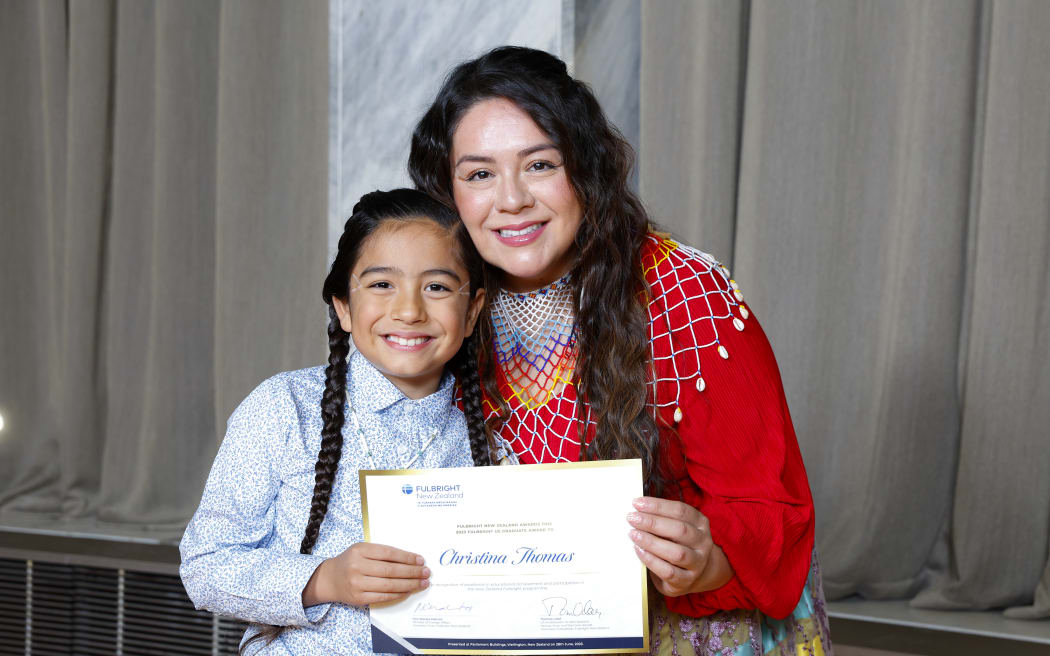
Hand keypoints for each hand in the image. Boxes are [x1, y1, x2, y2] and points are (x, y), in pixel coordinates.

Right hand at [303, 542, 428, 606]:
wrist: (330, 579)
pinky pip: (383, 597)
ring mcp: (357, 583)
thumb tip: (411, 559)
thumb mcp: (362, 550)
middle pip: (391, 570)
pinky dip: (398, 594)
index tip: (420, 560)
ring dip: (409, 584)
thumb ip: (382, 552)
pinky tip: (409, 591)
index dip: (407, 557)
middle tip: (426, 572)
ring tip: (422, 582)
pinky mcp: (358, 598)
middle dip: (412, 572)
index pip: (389, 553)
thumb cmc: (351, 561)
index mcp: (360, 550)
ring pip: (389, 585)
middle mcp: (357, 566)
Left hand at [627, 497, 732, 596]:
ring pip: (677, 553)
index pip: (680, 510)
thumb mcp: (676, 528)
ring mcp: (697, 563)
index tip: (637, 503)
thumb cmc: (678, 544)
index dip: (658, 506)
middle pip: (680, 530)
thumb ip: (661, 518)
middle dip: (653, 523)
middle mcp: (702, 543)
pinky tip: (639, 551)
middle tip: (632, 518)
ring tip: (634, 534)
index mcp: (700, 523)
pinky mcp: (686, 581)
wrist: (693, 574)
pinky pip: (669, 571)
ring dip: (652, 542)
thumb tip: (637, 510)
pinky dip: (652, 560)